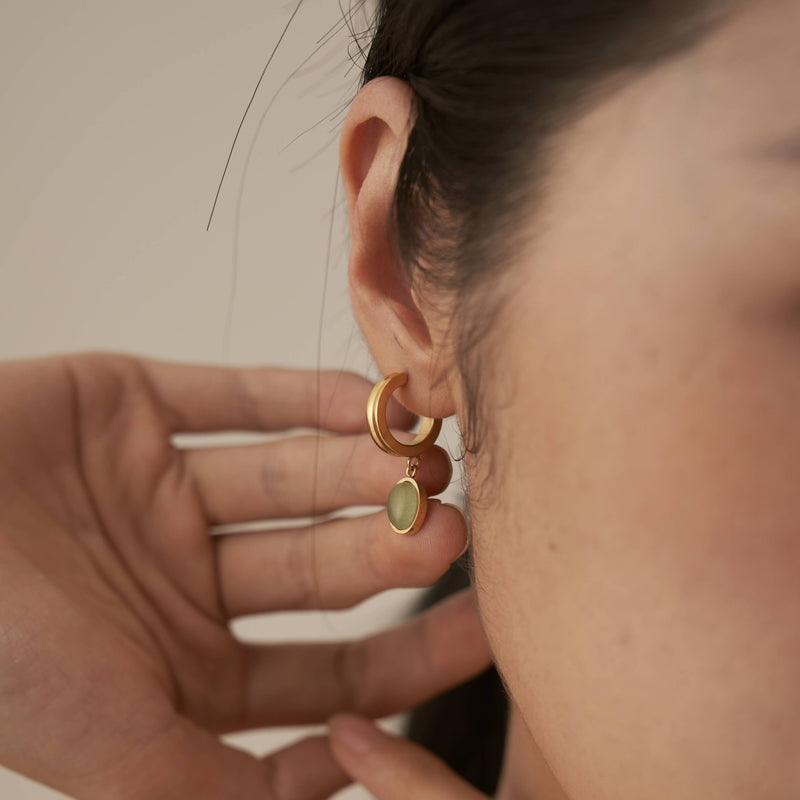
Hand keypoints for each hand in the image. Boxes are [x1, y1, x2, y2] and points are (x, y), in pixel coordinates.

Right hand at [0, 352, 490, 798]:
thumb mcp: (108, 745)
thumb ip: (213, 790)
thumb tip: (332, 799)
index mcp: (187, 664)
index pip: (330, 669)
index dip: (408, 655)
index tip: (483, 627)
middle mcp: (184, 575)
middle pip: (319, 565)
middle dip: (389, 549)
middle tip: (453, 529)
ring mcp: (160, 485)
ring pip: (290, 475)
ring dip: (358, 469)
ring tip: (423, 463)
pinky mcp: (134, 403)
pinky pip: (240, 394)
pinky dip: (304, 395)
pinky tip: (365, 400)